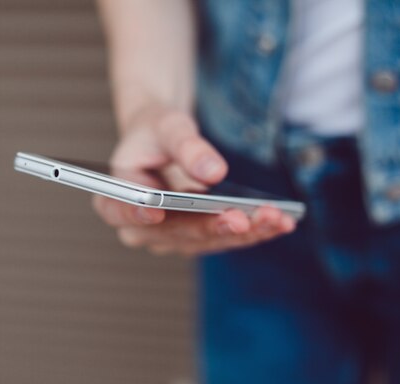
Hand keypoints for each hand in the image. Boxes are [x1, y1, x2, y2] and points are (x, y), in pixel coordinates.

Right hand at [92, 105, 295, 255]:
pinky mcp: (198, 237)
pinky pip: (225, 238)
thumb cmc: (156, 131)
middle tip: (242, 218)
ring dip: (243, 232)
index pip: (118, 210)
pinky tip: (282, 222)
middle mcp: (142, 227)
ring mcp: (171, 237)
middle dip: (211, 225)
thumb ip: (186, 146)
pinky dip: (254, 231)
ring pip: (206, 240)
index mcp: (116, 197)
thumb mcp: (167, 126)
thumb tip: (214, 172)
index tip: (155, 209)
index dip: (135, 213)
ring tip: (275, 218)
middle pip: (174, 232)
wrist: (165, 141)